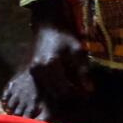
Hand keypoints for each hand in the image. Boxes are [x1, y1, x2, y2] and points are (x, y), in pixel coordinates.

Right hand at [3, 1, 91, 118]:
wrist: (46, 27)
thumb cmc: (63, 36)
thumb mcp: (77, 50)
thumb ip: (83, 70)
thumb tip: (89, 89)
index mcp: (51, 64)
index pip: (64, 88)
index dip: (76, 93)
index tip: (87, 93)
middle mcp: (40, 70)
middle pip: (56, 93)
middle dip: (69, 95)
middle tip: (81, 92)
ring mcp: (34, 72)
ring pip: (49, 91)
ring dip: (62, 92)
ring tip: (74, 87)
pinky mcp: (32, 72)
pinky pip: (44, 86)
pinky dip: (55, 87)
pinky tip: (63, 82)